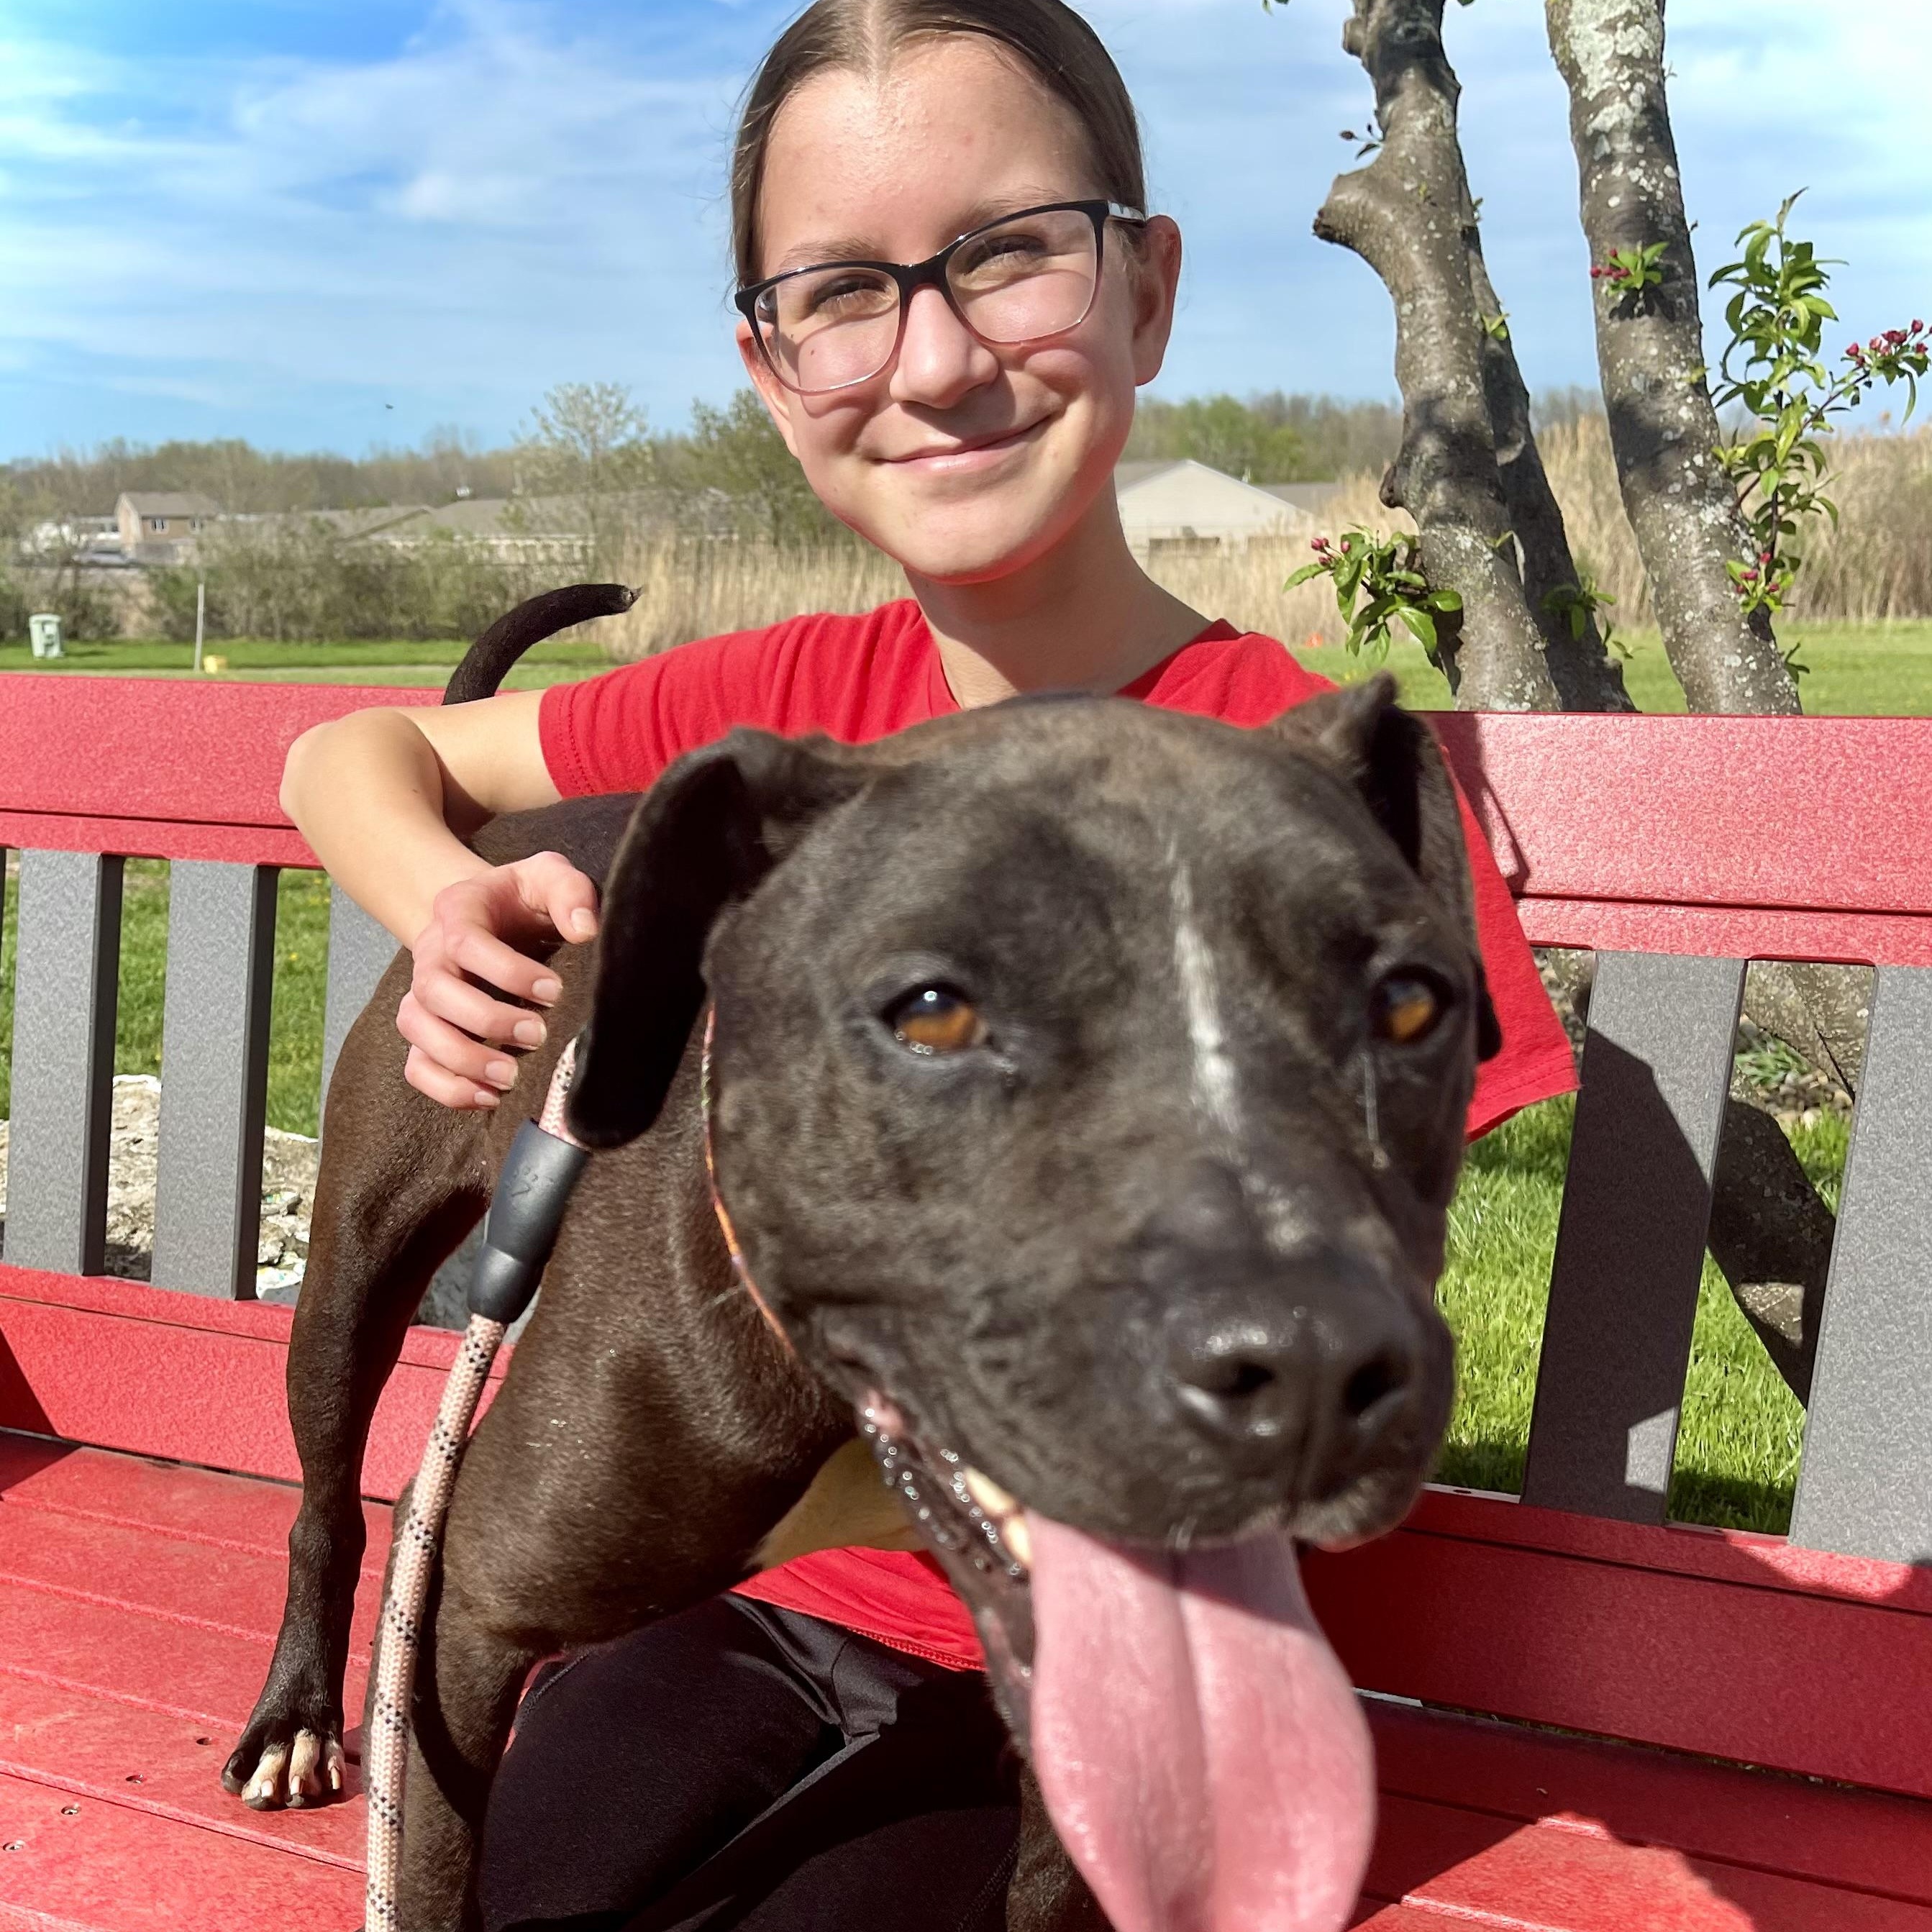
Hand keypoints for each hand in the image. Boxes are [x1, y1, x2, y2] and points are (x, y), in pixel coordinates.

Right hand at [397, 852, 598, 1109]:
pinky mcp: (430, 1028)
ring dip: (461, 1059)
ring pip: (418, 1029)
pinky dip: (446, 1086)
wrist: (501, 913)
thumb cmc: (529, 898)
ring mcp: (425, 993)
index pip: (466, 943)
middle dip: (486, 1020)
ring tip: (510, 1076)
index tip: (554, 990)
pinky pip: (417, 1064)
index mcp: (459, 910)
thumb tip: (585, 930)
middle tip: (538, 1036)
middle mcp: (432, 952)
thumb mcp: (551, 878)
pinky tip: (488, 1097)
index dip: (507, 971)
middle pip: (435, 991)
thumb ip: (571, 892)